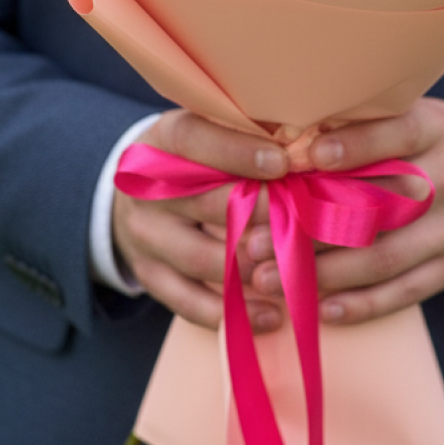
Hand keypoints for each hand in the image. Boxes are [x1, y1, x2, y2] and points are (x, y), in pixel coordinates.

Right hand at [112, 110, 289, 332]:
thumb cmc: (196, 156)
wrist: (141, 195)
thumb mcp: (210, 129)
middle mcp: (148, 188)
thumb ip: (247, 132)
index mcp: (165, 140)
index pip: (195, 140)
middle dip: (258, 213)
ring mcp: (145, 236)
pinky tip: (272, 315)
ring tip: (296, 269)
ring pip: (201, 258)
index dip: (238, 152)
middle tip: (303, 220)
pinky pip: (190, 302)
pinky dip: (234, 312)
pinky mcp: (149, 275)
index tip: (282, 163)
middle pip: (205, 203)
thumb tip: (302, 142)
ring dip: (252, 267)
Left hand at [246, 99, 443, 324]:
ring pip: (383, 257)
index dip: (355, 146)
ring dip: (321, 274)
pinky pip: (404, 292)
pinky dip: (361, 304)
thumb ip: (363, 119)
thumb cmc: (433, 137)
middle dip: (311, 227)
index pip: (398, 135)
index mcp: (437, 130)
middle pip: (379, 207)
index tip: (306, 157)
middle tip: (254, 240)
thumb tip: (289, 130)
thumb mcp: (413, 111)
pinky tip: (320, 308)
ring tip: (267, 279)